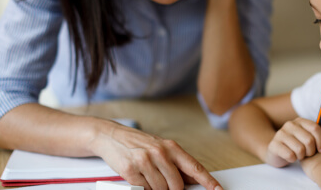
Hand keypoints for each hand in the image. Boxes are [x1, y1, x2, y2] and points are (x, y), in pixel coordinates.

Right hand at [89, 123, 221, 189]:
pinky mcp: (131, 171)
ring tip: (148, 176)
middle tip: (163, 183)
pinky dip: (144, 188)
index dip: (208, 181)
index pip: (194, 167)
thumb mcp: (161, 148)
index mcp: (171, 147)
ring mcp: (145, 161)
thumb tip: (194, 180)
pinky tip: (139, 177)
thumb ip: (177, 163)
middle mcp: (160, 153)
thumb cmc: (138, 143)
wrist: (111, 136)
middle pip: (177, 185)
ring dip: (156, 189)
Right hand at [265, 118, 320, 166]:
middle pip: (309, 140)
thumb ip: (319, 131)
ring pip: (300, 149)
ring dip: (302, 156)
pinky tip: (291, 157)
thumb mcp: (308, 137)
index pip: (315, 128)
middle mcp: (289, 125)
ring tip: (299, 155)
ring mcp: (280, 134)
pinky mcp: (274, 145)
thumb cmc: (296, 144)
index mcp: (299, 121)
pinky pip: (290, 155)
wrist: (276, 151)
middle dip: (311, 151)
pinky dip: (293, 159)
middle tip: (308, 154)